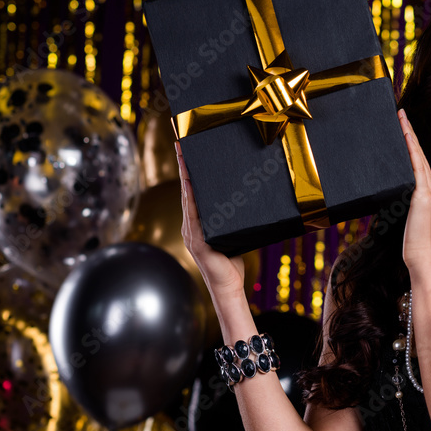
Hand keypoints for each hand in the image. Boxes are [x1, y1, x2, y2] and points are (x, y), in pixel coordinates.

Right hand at [176, 141, 246, 299]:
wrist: (229, 287)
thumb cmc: (232, 262)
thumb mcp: (233, 234)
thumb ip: (233, 219)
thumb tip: (248, 200)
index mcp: (198, 223)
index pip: (192, 192)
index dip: (188, 170)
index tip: (186, 149)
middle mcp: (190, 225)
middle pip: (186, 190)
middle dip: (184, 166)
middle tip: (182, 143)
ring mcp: (190, 233)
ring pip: (187, 199)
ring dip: (185, 176)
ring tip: (184, 155)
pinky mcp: (196, 241)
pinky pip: (193, 216)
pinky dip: (191, 199)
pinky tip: (190, 184)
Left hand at [398, 109, 430, 283]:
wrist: (424, 261)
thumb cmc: (415, 248)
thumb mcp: (410, 223)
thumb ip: (406, 208)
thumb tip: (392, 196)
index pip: (421, 166)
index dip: (413, 147)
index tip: (406, 130)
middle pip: (421, 156)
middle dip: (411, 134)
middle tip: (401, 114)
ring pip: (419, 157)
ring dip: (409, 136)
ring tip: (401, 118)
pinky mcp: (424, 197)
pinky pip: (417, 167)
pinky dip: (412, 150)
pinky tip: (405, 137)